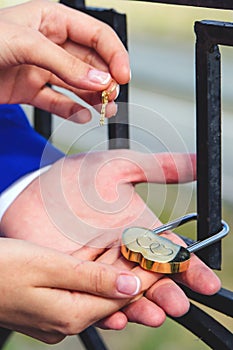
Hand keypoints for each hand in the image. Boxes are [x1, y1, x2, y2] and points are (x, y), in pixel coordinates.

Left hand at [0, 0, 128, 119]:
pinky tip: (83, 116)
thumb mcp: (26, 44)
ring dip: (94, 98)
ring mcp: (42, 69)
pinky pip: (59, 102)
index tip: (123, 76)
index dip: (114, 55)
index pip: (97, 36)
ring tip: (105, 111)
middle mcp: (51, 45)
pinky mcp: (32, 90)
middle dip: (105, 81)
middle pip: (90, 64)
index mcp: (53, 21)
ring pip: (78, 85)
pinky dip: (72, 111)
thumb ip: (65, 64)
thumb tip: (98, 81)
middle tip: (112, 97)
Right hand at [0, 238, 143, 342]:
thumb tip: (131, 287)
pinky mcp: (47, 308)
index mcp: (71, 314)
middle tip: (150, 255)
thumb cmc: (3, 267)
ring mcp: (55, 318)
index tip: (163, 263)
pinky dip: (93, 277)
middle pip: (111, 297)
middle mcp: (66, 322)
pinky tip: (100, 262)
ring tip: (132, 256)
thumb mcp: (50, 266)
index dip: (145, 278)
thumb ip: (92, 279)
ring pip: (96, 294)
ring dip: (113, 275)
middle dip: (133, 276)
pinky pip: (80, 293)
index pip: (122, 297)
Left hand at [1, 150, 220, 329]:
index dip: (191, 269)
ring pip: (123, 295)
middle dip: (167, 294)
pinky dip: (103, 312)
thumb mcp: (120, 166)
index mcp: (138, 231)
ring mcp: (98, 269)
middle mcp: (122, 254)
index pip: (170, 252)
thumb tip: (197, 158)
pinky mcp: (73, 279)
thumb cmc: (80, 176)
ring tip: (153, 313)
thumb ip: (159, 167)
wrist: (35, 187)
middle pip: (150, 279)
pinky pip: (90, 300)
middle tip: (177, 304)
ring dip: (139, 307)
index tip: (206, 283)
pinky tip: (113, 317)